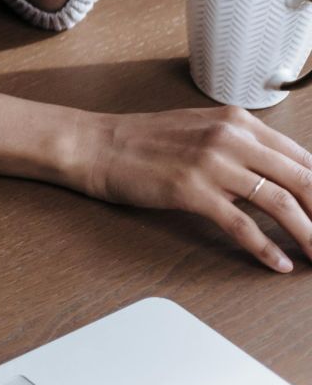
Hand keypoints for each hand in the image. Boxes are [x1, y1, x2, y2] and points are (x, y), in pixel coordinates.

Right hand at [74, 105, 311, 271]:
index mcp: (238, 121)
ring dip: (309, 234)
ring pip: (281, 203)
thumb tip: (280, 178)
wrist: (94, 144)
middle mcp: (231, 138)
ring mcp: (212, 164)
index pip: (303, 158)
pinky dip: (266, 248)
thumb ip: (241, 147)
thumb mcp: (200, 130)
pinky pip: (242, 225)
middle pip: (302, 180)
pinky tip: (279, 263)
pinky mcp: (192, 191)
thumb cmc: (142, 140)